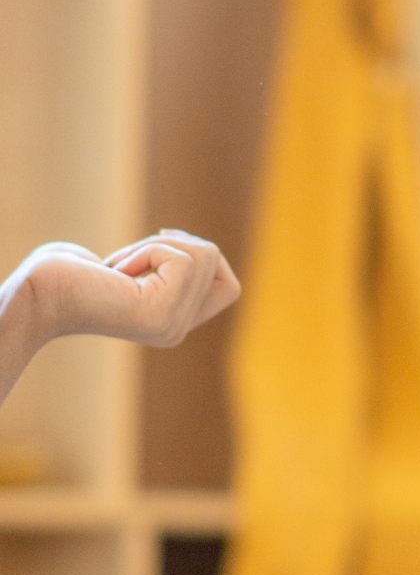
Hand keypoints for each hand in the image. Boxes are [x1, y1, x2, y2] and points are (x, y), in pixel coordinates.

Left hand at [5, 231, 239, 347]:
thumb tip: (194, 248)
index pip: (228, 288)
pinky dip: (147, 251)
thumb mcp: (130, 268)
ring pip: (203, 255)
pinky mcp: (161, 312)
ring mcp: (172, 325)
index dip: (205, 258)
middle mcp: (177, 331)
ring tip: (119, 266)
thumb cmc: (66, 276)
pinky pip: (181, 259)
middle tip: (127, 260)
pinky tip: (116, 272)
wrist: (37, 295)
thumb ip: (165, 265)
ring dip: (155, 245)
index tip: (162, 246)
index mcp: (171, 325)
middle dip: (171, 243)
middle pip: (215, 261)